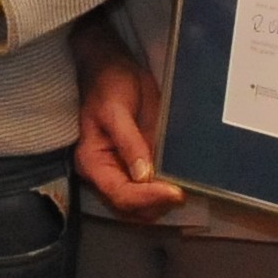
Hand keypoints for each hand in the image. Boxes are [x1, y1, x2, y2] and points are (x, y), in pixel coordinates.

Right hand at [72, 43, 183, 218]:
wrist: (111, 68)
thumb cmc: (108, 84)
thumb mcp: (116, 110)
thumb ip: (130, 142)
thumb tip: (143, 175)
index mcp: (93, 162)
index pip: (120, 194)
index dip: (148, 198)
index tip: (176, 192)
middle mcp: (104, 174)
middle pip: (130, 209)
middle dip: (157, 205)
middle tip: (183, 190)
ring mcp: (121, 173)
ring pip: (141, 207)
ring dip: (162, 203)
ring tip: (184, 186)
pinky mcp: (136, 167)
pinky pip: (150, 191)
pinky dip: (164, 193)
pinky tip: (180, 182)